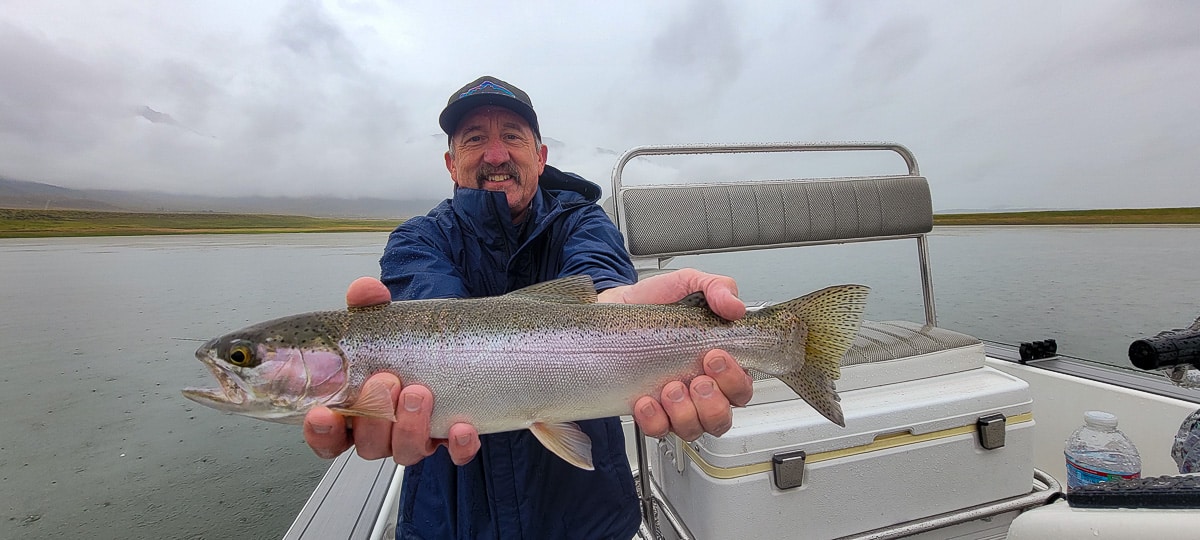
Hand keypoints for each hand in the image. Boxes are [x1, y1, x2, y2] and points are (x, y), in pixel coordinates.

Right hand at [302, 277, 481, 464]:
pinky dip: (459, 445)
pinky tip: (463, 427)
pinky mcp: (451, 438)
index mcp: (354, 410)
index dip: (322, 432)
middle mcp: (383, 431)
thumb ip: (369, 306)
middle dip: (375, 418)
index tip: (323, 414)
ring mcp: (417, 437)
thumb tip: (364, 290)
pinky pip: (456, 454)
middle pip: (368, 445)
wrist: (447, 344)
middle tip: (386, 381)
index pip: (328, 437)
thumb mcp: (383, 322)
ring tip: (419, 392)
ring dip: (410, 427)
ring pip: (406, 452)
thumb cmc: (402, 343)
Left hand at [598, 269, 753, 440]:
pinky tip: (646, 400)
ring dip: (684, 412)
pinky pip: (659, 431)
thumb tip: (736, 306)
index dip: (734, 380)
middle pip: (723, 417)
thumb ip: (717, 288)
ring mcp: (675, 405)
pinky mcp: (649, 412)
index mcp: (718, 364)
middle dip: (712, 401)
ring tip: (669, 387)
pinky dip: (655, 420)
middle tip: (696, 378)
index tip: (714, 356)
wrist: (612, 308)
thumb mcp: (688, 284)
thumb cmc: (654, 302)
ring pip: (694, 429)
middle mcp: (700, 390)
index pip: (742, 388)